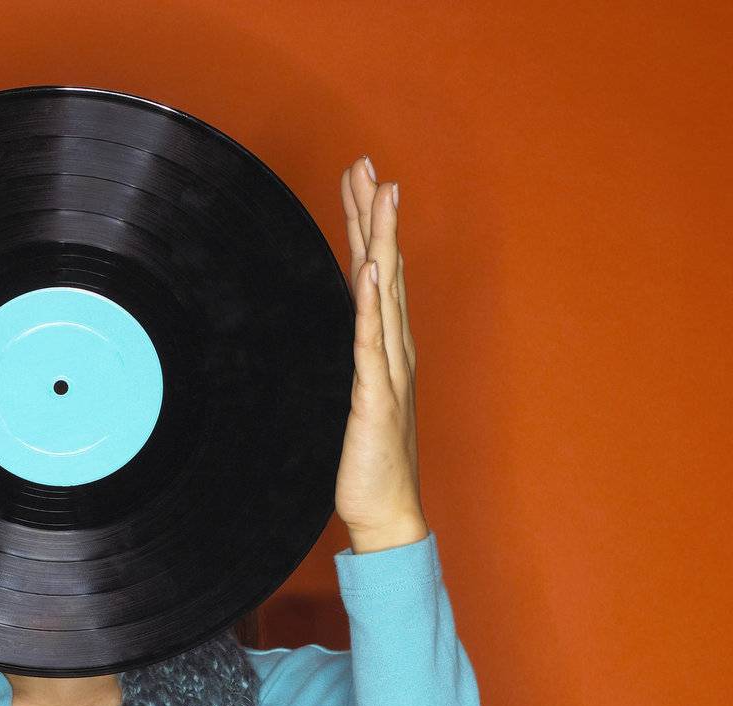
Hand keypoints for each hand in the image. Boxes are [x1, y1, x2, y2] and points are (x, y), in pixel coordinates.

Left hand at [333, 154, 427, 553]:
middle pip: (385, 270)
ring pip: (386, 294)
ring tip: (380, 194)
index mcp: (386, 352)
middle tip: (368, 165)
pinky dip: (377, 305)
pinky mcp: (377, 399)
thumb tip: (338, 342)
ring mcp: (390, 373)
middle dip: (375, 216)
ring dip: (382, 242)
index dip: (368, 229)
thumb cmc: (370, 467)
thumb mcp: (354, 406)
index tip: (362, 184)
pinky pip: (375, 344)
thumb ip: (351, 370)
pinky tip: (377, 270)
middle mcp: (395, 352)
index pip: (376, 278)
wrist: (387, 514)